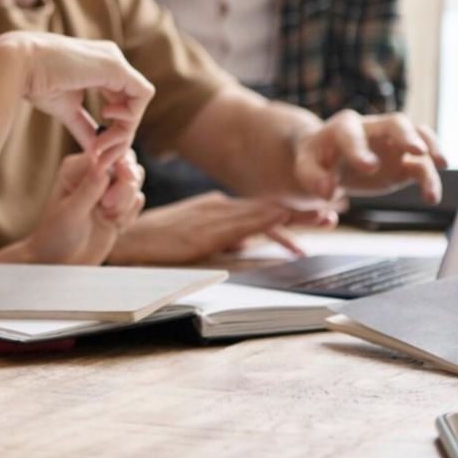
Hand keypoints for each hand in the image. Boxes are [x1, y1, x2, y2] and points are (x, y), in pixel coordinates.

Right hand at [0, 31, 153, 167]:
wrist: (18, 65)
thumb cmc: (35, 83)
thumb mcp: (66, 108)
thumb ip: (84, 126)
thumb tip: (95, 150)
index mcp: (100, 67)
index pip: (121, 101)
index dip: (114, 130)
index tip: (96, 152)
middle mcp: (112, 60)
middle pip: (132, 104)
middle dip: (121, 135)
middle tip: (102, 157)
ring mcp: (115, 61)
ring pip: (139, 101)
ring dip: (123, 131)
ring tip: (100, 145)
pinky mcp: (116, 66)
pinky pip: (142, 95)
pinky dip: (129, 116)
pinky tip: (105, 120)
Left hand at [25, 152, 145, 264]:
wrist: (60, 262)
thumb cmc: (56, 236)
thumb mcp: (70, 213)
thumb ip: (88, 191)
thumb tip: (102, 168)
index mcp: (77, 168)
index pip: (107, 152)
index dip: (119, 163)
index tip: (121, 180)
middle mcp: (94, 174)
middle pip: (127, 163)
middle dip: (125, 186)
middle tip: (107, 207)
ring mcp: (108, 190)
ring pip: (135, 182)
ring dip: (126, 203)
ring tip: (107, 218)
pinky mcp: (118, 206)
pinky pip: (138, 201)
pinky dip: (130, 215)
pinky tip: (114, 227)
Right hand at [106, 193, 332, 264]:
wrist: (124, 239)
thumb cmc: (155, 242)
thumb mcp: (196, 239)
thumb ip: (222, 241)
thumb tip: (246, 249)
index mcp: (218, 208)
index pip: (262, 209)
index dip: (292, 211)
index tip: (319, 211)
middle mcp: (219, 207)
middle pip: (268, 207)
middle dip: (301, 210)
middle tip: (334, 210)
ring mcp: (211, 217)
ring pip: (261, 213)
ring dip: (293, 215)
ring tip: (322, 217)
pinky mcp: (203, 231)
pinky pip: (240, 226)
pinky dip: (263, 222)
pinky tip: (281, 220)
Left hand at [292, 109, 447, 204]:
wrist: (328, 160)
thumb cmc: (315, 160)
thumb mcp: (306, 168)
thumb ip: (314, 178)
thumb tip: (328, 191)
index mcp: (343, 127)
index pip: (352, 132)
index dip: (360, 149)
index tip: (369, 168)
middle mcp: (373, 129)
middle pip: (396, 122)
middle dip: (407, 135)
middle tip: (417, 150)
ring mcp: (392, 143)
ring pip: (418, 136)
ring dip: (431, 148)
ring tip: (441, 165)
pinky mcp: (403, 161)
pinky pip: (422, 165)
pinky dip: (430, 178)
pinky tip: (431, 197)